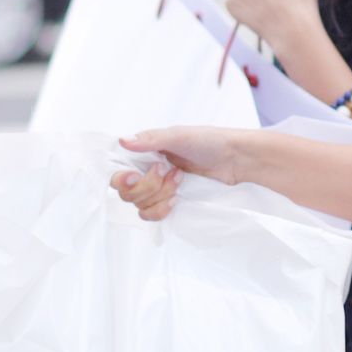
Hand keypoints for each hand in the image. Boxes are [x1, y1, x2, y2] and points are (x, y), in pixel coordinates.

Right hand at [112, 126, 242, 221]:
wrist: (235, 160)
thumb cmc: (209, 141)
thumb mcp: (179, 135)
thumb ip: (150, 139)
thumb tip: (123, 141)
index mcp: (144, 151)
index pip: (116, 171)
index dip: (121, 179)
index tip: (134, 177)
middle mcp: (146, 171)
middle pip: (126, 192)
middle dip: (149, 186)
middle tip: (171, 171)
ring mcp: (157, 188)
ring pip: (139, 205)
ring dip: (160, 196)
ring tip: (180, 181)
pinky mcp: (168, 202)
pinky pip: (151, 215)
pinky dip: (162, 210)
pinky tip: (176, 200)